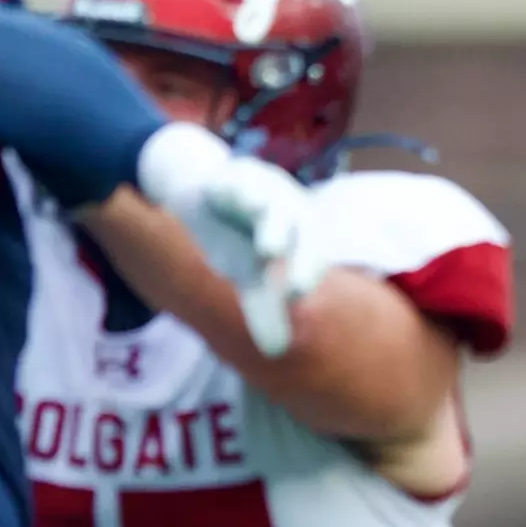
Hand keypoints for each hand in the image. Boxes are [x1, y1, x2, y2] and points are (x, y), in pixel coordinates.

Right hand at [198, 157, 327, 357]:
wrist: (211, 195)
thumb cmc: (241, 241)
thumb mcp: (252, 277)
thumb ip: (266, 310)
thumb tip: (277, 352)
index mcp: (303, 235)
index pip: (314, 254)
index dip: (306, 270)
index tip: (295, 295)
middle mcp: (289, 210)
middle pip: (300, 225)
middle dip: (293, 246)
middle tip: (277, 259)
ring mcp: (263, 188)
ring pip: (270, 203)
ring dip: (268, 220)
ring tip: (265, 246)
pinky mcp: (233, 174)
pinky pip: (233, 180)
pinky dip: (230, 189)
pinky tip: (220, 195)